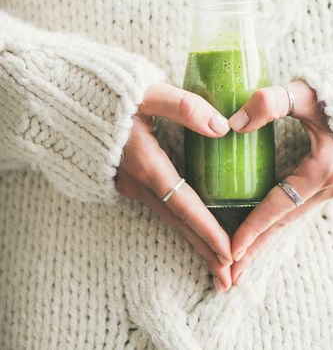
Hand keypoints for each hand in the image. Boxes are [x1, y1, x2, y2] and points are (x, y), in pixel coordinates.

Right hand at [115, 82, 233, 291]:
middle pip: (178, 222)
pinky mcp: (126, 180)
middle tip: (227, 279)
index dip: (207, 230)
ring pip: (168, 218)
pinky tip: (190, 229)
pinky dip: (179, 224)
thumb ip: (184, 108)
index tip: (228, 254)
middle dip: (204, 250)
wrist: (63, 101)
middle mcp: (138, 182)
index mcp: (147, 164)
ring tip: (214, 263)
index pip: (184, 205)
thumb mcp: (147, 94)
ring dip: (193, 240)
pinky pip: (159, 208)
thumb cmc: (106, 94)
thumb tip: (222, 128)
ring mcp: (129, 184)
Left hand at [228, 79, 332, 284]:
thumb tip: (234, 123)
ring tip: (246, 254)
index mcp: (323, 168)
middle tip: (231, 272)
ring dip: (269, 234)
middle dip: (257, 246)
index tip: (230, 250)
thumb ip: (270, 102)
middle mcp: (332, 184)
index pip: (278, 206)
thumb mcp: (307, 93)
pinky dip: (283, 218)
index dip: (252, 228)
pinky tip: (270, 221)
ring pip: (294, 215)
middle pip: (284, 221)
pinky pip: (303, 205)